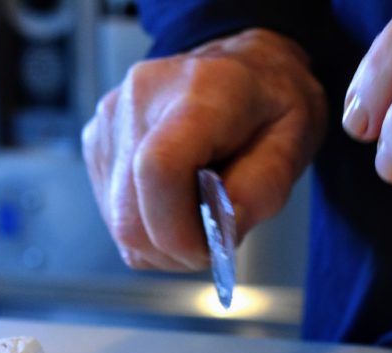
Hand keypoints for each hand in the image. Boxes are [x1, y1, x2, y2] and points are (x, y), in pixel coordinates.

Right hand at [81, 29, 326, 271]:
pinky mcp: (97, 144)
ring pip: (121, 227)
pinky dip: (147, 229)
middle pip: (132, 216)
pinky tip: (174, 203)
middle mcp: (141, 101)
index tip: (210, 246)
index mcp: (201, 90)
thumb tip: (219, 234)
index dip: (180, 231)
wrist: (240, 64)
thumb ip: (261, 191)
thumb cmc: (269, 104)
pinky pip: (115, 217)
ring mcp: (110, 123)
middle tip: (210, 239)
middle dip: (174, 247)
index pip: (159, 171)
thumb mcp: (294, 144)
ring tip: (195, 216)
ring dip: (161, 243)